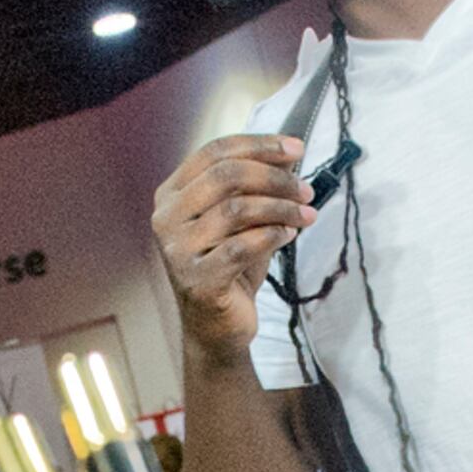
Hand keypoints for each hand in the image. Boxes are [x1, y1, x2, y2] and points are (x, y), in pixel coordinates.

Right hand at [152, 135, 314, 355]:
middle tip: (305, 190)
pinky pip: (242, 247)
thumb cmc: (230, 267)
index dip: (260, 145)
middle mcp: (167, 218)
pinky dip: (273, 236)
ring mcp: (177, 250)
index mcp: (172, 193)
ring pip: (236, 210)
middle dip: (275, 178)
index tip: (297, 148)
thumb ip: (258, 185)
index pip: (215, 152)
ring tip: (305, 215)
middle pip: (226, 176)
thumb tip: (289, 153)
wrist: (217, 326)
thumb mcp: (243, 218)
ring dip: (280, 208)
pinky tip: (288, 235)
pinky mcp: (197, 280)